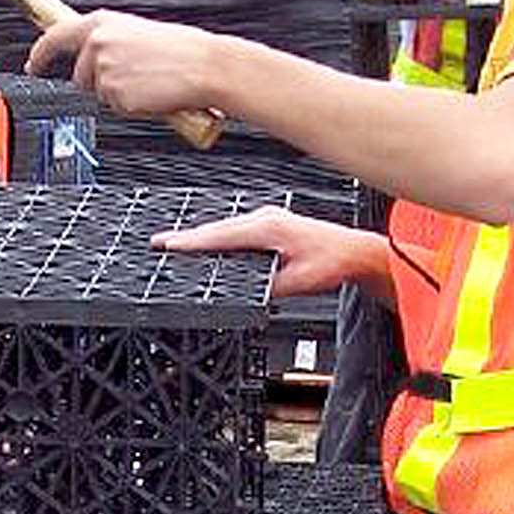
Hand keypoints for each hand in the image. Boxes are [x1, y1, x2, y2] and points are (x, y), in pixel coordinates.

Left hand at [24, 9, 219, 118]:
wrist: (205, 66)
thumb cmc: (181, 50)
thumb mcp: (138, 34)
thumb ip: (110, 43)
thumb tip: (94, 58)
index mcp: (101, 23)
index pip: (55, 37)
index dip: (42, 54)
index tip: (34, 65)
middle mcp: (97, 44)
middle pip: (80, 76)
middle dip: (99, 83)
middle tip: (134, 77)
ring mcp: (104, 71)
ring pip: (99, 94)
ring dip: (119, 94)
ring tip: (148, 81)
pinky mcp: (115, 95)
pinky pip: (116, 108)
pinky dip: (133, 106)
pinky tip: (152, 93)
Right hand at [151, 206, 384, 299]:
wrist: (354, 252)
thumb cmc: (333, 262)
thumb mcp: (297, 283)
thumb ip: (268, 289)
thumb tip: (245, 295)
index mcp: (269, 228)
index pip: (221, 235)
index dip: (193, 242)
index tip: (168, 246)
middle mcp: (266, 218)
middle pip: (217, 228)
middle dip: (187, 237)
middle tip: (159, 243)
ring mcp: (268, 219)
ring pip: (225, 228)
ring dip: (201, 237)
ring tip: (175, 244)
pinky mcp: (271, 224)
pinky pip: (236, 230)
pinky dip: (218, 237)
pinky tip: (208, 244)